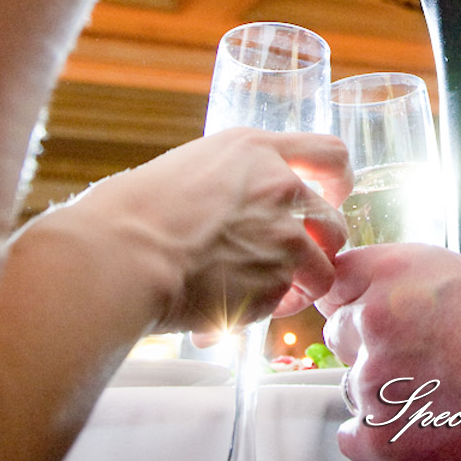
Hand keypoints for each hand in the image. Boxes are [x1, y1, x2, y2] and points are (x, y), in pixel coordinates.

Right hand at [70, 127, 349, 334]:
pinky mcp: (274, 285)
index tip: (333, 193)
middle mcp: (279, 188)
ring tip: (271, 293)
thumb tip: (229, 207)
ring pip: (324, 269)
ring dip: (304, 284)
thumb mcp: (186, 167)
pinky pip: (287, 301)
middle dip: (322, 245)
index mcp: (255, 151)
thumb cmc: (131, 210)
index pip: (330, 154)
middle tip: (298, 258)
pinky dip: (268, 309)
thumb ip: (225, 182)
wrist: (121, 255)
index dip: (338, 179)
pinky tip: (237, 307)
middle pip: (334, 219)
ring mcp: (283, 238)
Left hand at [317, 244, 460, 460]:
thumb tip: (381, 299)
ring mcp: (372, 382)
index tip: (367, 313)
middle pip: (339, 334)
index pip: (336, 282)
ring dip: (382, 394)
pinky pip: (353, 438)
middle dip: (369, 346)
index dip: (356, 301)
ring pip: (352, 388)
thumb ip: (405, 284)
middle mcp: (371, 322)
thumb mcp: (459, 274)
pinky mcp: (382, 436)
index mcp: (391, 274)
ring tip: (435, 397)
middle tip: (415, 360)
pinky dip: (378, 440)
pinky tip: (415, 431)